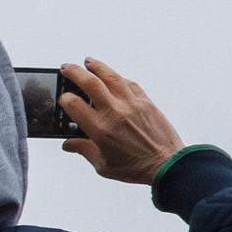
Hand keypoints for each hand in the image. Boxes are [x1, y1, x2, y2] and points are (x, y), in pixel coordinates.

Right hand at [58, 57, 184, 184]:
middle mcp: (115, 112)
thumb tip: (68, 144)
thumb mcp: (104, 165)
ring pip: (111, 76)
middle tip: (66, 68)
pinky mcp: (146, 102)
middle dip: (74, 72)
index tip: (64, 99)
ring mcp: (132, 104)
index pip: (73, 104)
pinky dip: (118, 78)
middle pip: (90, 82)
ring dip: (97, 67)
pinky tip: (112, 76)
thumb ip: (84, 150)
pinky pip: (130, 83)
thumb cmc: (136, 168)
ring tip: (88, 62)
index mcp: (100, 129)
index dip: (64, 99)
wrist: (168, 165)